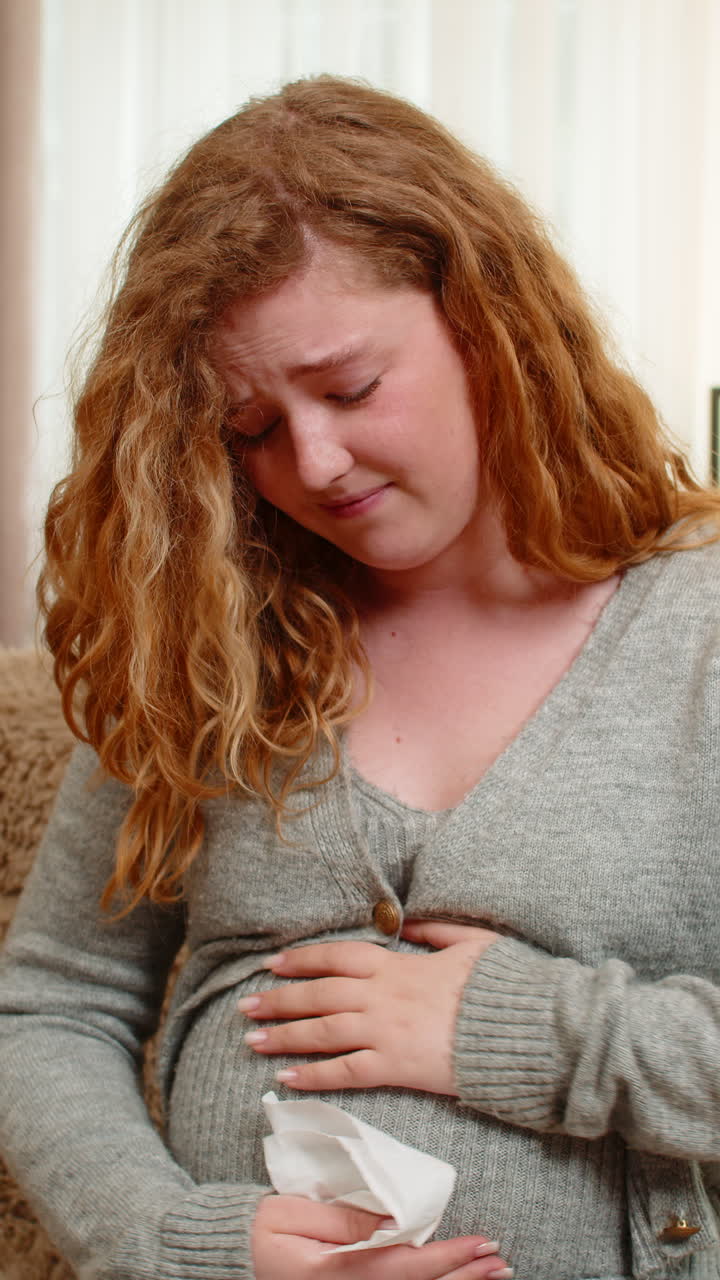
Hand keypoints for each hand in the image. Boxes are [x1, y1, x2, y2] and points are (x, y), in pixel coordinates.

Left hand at [240, 920, 497, 1093]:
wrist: (521, 1029)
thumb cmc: (501, 984)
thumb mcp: (471, 942)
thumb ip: (437, 930)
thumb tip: (411, 922)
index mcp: (398, 964)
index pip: (337, 957)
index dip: (302, 959)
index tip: (275, 963)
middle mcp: (382, 996)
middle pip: (318, 994)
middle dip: (279, 999)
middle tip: (246, 1005)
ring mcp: (384, 1033)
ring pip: (322, 1032)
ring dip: (284, 1035)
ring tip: (252, 1039)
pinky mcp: (394, 1068)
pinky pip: (344, 1072)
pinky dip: (312, 1074)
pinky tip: (287, 1078)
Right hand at [252, 1195, 511, 1279]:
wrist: (235, 1257)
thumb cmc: (261, 1230)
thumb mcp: (292, 1214)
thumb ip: (342, 1217)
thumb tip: (392, 1218)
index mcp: (338, 1274)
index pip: (406, 1267)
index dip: (447, 1258)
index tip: (482, 1244)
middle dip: (464, 1276)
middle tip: (501, 1261)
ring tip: (492, 1272)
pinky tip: (454, 1279)